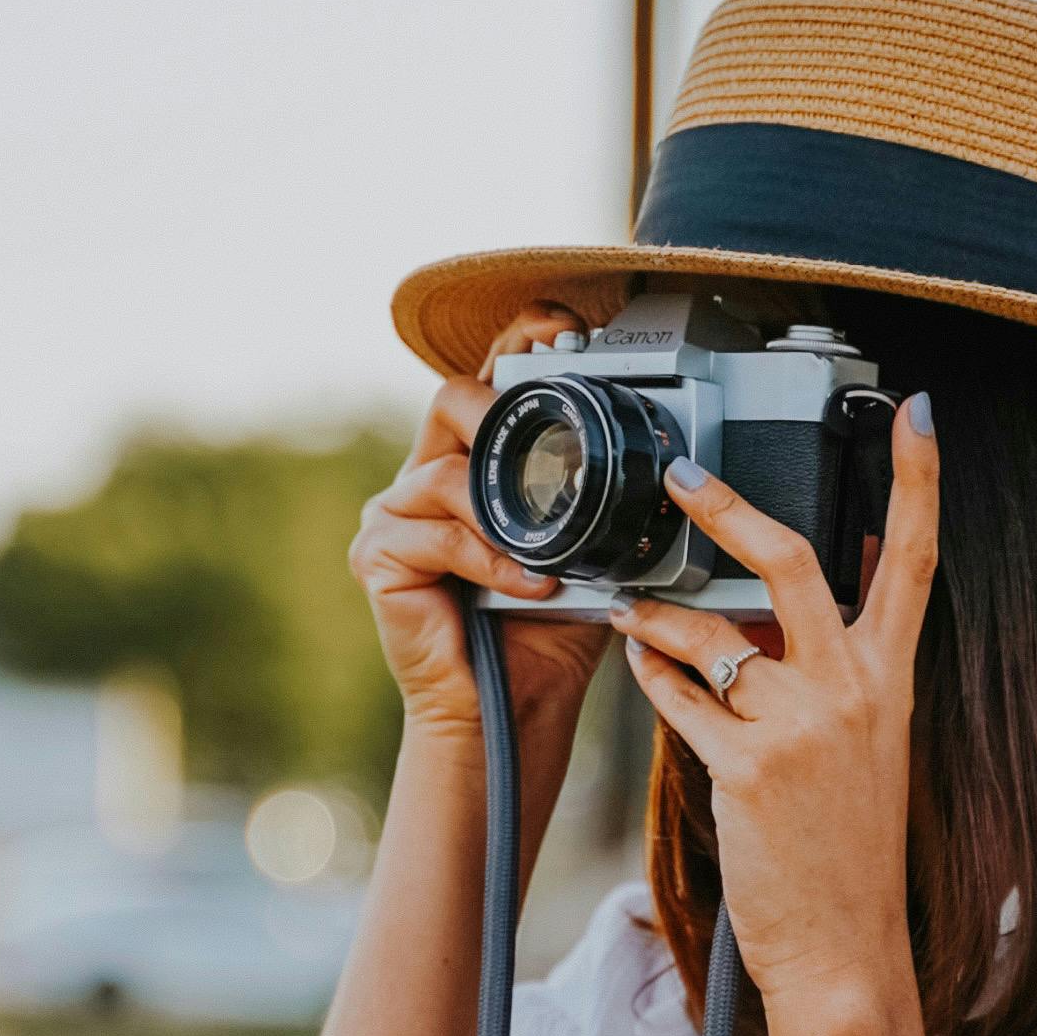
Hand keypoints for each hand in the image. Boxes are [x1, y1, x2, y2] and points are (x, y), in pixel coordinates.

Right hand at [348, 304, 610, 748]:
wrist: (511, 707)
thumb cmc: (545, 632)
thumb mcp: (585, 549)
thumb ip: (594, 499)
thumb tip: (659, 454)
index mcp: (472, 466)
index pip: (486, 383)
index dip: (515, 344)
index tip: (560, 328)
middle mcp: (424, 478)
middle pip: (451, 402)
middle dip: (502, 413)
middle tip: (551, 443)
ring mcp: (393, 514)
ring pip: (446, 472)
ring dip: (507, 518)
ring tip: (548, 560)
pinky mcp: (377, 556)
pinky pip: (436, 534)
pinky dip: (489, 560)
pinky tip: (526, 586)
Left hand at [615, 397, 937, 1015]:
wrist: (842, 945)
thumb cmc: (847, 846)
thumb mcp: (870, 743)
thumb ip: (848, 663)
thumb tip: (838, 578)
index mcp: (890, 678)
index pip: (917, 559)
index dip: (920, 480)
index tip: (918, 411)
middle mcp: (851, 691)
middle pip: (794, 563)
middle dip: (731, 508)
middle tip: (682, 475)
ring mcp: (799, 727)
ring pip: (712, 632)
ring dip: (658, 614)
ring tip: (629, 609)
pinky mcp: (746, 769)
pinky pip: (681, 695)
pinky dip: (651, 673)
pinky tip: (638, 662)